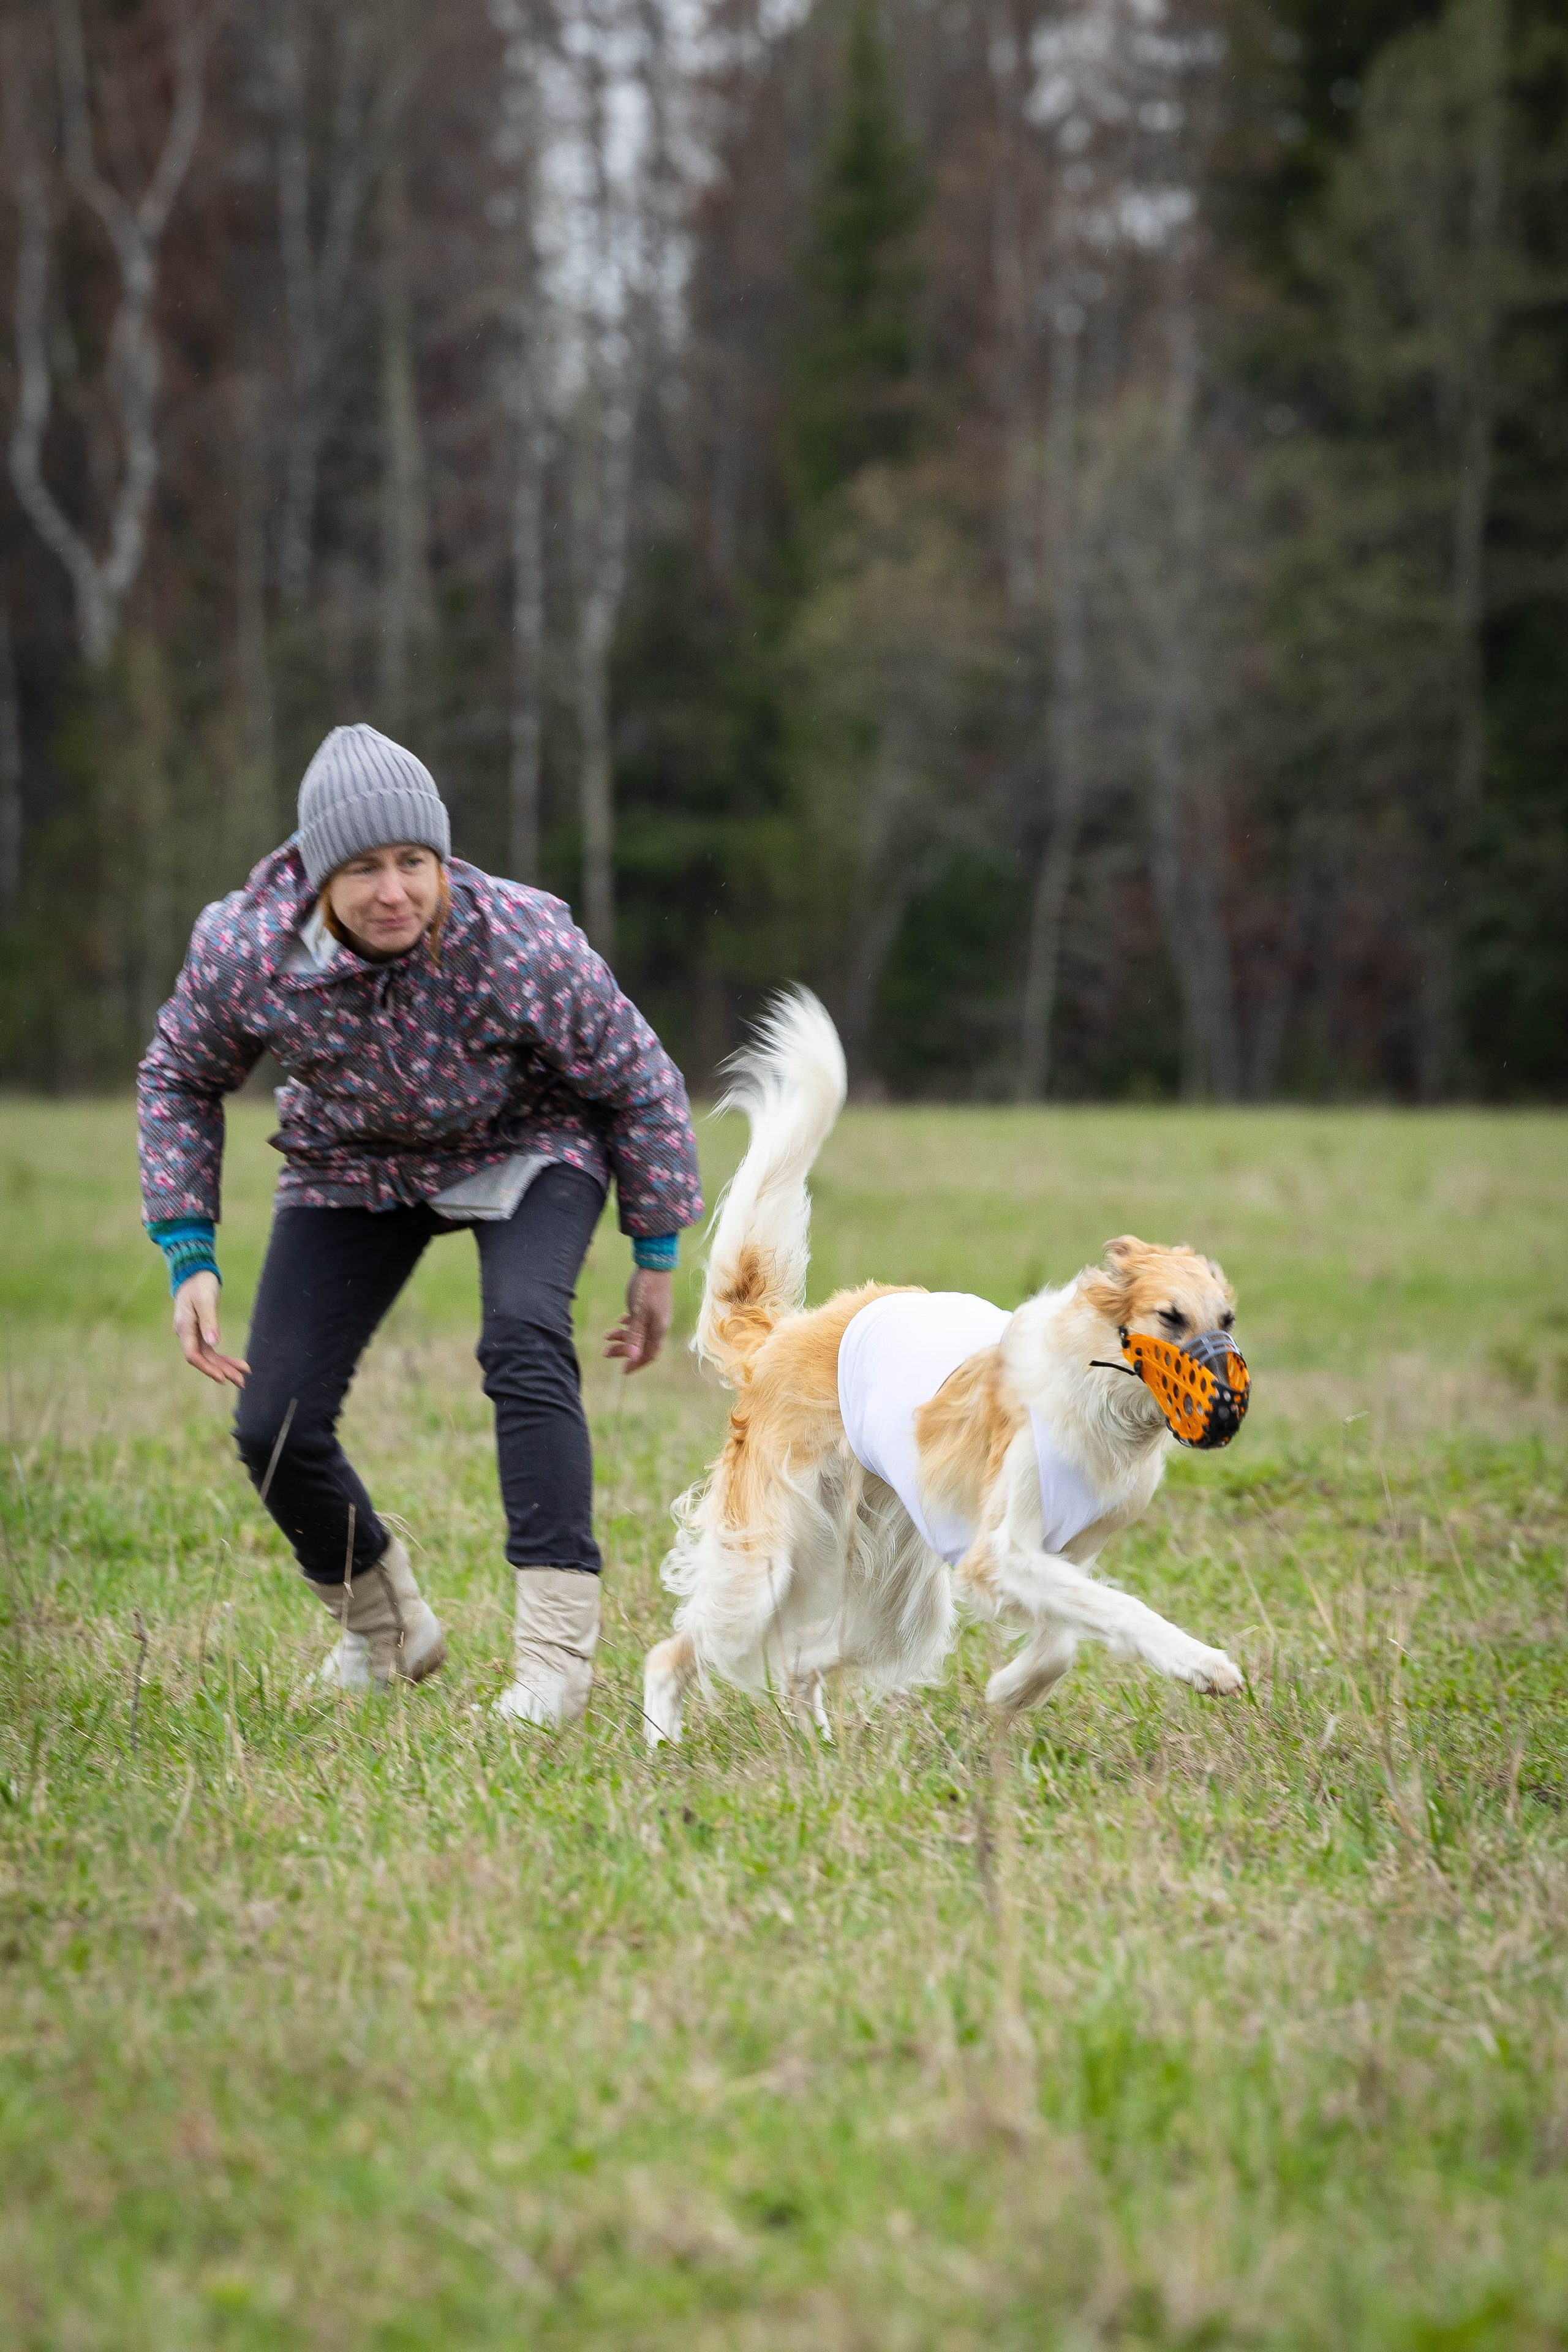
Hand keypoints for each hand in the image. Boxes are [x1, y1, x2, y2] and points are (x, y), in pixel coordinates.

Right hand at [173, 1270, 249, 1388]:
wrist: (193, 1273)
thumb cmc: (199, 1284)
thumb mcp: (205, 1300)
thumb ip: (209, 1321)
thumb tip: (214, 1343)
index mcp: (184, 1328)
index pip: (194, 1355)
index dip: (207, 1368)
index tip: (222, 1378)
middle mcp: (186, 1334)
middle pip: (204, 1359)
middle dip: (222, 1371)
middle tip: (242, 1382)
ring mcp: (193, 1334)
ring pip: (209, 1356)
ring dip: (226, 1367)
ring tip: (244, 1377)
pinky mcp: (201, 1331)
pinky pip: (212, 1349)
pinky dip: (224, 1357)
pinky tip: (238, 1364)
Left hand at [603, 1268, 672, 1375]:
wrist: (654, 1264)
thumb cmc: (645, 1289)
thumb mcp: (637, 1314)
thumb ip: (635, 1336)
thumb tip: (633, 1358)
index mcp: (658, 1329)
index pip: (649, 1354)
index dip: (636, 1364)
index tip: (622, 1371)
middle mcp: (659, 1325)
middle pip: (642, 1346)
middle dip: (623, 1351)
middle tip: (604, 1353)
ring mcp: (656, 1315)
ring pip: (639, 1333)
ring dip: (622, 1337)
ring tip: (606, 1335)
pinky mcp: (651, 1306)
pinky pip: (640, 1322)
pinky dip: (629, 1325)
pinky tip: (619, 1321)